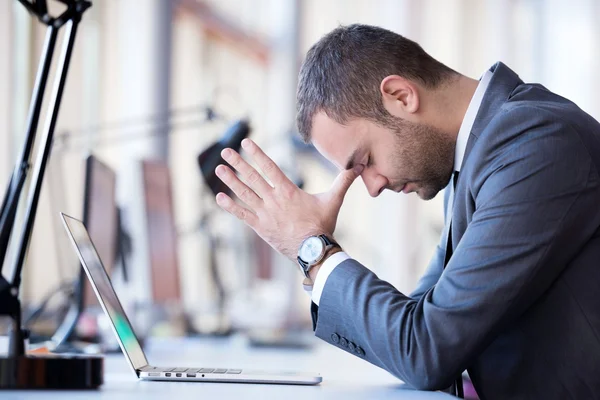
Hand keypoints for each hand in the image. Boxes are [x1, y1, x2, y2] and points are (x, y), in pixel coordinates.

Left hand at [214, 138, 362, 259]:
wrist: (313, 250)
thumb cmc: (323, 226)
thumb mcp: (333, 200)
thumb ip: (343, 181)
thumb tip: (358, 166)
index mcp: (287, 191)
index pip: (269, 167)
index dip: (256, 153)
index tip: (245, 142)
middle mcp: (273, 200)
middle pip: (252, 177)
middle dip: (238, 163)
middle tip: (225, 151)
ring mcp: (264, 213)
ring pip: (244, 193)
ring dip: (230, 180)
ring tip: (219, 168)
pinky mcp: (260, 227)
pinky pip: (242, 214)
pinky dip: (230, 206)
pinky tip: (219, 197)